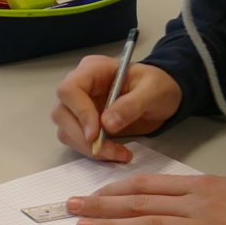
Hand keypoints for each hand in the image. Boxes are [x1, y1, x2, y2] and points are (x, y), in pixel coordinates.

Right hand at [51, 54, 183, 161]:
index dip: (79, 112)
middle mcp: (80, 87)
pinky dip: (92, 151)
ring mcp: (79, 106)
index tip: (95, 134)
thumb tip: (107, 125)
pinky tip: (114, 152)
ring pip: (66, 130)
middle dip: (82, 137)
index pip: (70, 89)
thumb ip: (131, 105)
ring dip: (87, 147)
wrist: (163, 97)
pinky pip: (76, 140)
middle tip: (108, 150)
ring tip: (117, 153)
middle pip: (62, 113)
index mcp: (93, 70)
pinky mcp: (84, 123)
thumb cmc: (159, 86)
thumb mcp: (153, 90)